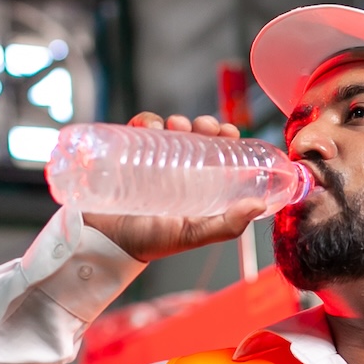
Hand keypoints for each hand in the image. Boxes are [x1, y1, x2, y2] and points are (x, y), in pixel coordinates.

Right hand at [83, 112, 265, 262]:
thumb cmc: (148, 242)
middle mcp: (176, 171)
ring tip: (175, 125)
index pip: (216, 154)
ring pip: (169, 129)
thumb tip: (258, 205)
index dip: (225, 138)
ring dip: (176, 120)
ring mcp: (151, 162)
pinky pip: (137, 130)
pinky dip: (145, 121)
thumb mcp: (192, 234)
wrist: (104, 243)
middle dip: (202, 124)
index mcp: (196, 185)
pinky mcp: (126, 155)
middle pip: (195, 137)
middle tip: (202, 126)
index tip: (228, 131)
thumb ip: (226, 226)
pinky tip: (149, 126)